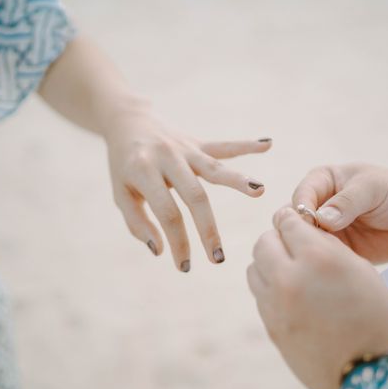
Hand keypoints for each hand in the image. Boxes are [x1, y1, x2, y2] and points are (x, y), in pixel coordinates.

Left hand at [105, 109, 270, 271]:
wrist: (128, 121)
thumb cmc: (124, 166)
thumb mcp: (120, 194)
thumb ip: (137, 223)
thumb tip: (160, 250)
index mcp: (143, 171)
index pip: (167, 213)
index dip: (177, 242)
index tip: (184, 267)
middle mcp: (167, 157)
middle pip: (195, 196)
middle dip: (208, 229)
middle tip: (218, 259)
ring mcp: (186, 148)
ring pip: (215, 168)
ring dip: (238, 180)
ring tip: (259, 190)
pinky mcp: (198, 143)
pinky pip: (224, 146)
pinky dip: (246, 145)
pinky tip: (267, 143)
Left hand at [248, 207, 387, 388]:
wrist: (377, 372)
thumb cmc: (378, 316)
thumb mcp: (360, 268)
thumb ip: (327, 246)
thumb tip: (303, 233)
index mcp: (317, 258)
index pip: (288, 222)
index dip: (293, 219)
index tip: (297, 222)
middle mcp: (289, 279)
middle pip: (263, 243)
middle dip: (276, 239)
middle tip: (292, 245)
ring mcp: (275, 307)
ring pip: (254, 269)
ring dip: (269, 263)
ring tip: (291, 270)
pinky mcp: (272, 330)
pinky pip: (260, 296)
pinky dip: (271, 288)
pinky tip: (292, 295)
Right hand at [292, 164, 387, 262]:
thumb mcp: (372, 189)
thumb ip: (347, 202)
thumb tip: (321, 220)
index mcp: (321, 182)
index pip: (300, 197)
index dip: (302, 211)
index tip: (315, 225)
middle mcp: (318, 206)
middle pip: (294, 222)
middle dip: (301, 235)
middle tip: (318, 246)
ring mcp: (326, 230)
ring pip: (304, 243)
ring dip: (312, 252)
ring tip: (329, 259)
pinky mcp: (337, 251)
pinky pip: (321, 259)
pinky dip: (324, 265)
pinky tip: (335, 270)